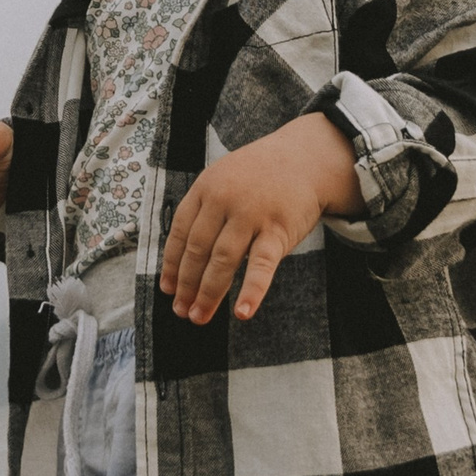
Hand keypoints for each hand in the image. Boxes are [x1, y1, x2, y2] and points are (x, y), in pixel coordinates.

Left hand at [160, 113, 363, 321]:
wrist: (306, 158)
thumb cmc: (261, 176)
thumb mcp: (224, 179)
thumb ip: (204, 210)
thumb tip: (184, 257)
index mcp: (205, 188)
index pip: (179, 233)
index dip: (171, 265)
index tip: (168, 289)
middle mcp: (223, 200)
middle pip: (197, 250)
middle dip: (187, 285)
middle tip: (182, 311)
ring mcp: (250, 215)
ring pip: (222, 261)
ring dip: (209, 293)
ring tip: (200, 317)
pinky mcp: (277, 230)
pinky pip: (261, 265)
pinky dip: (251, 291)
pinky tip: (242, 313)